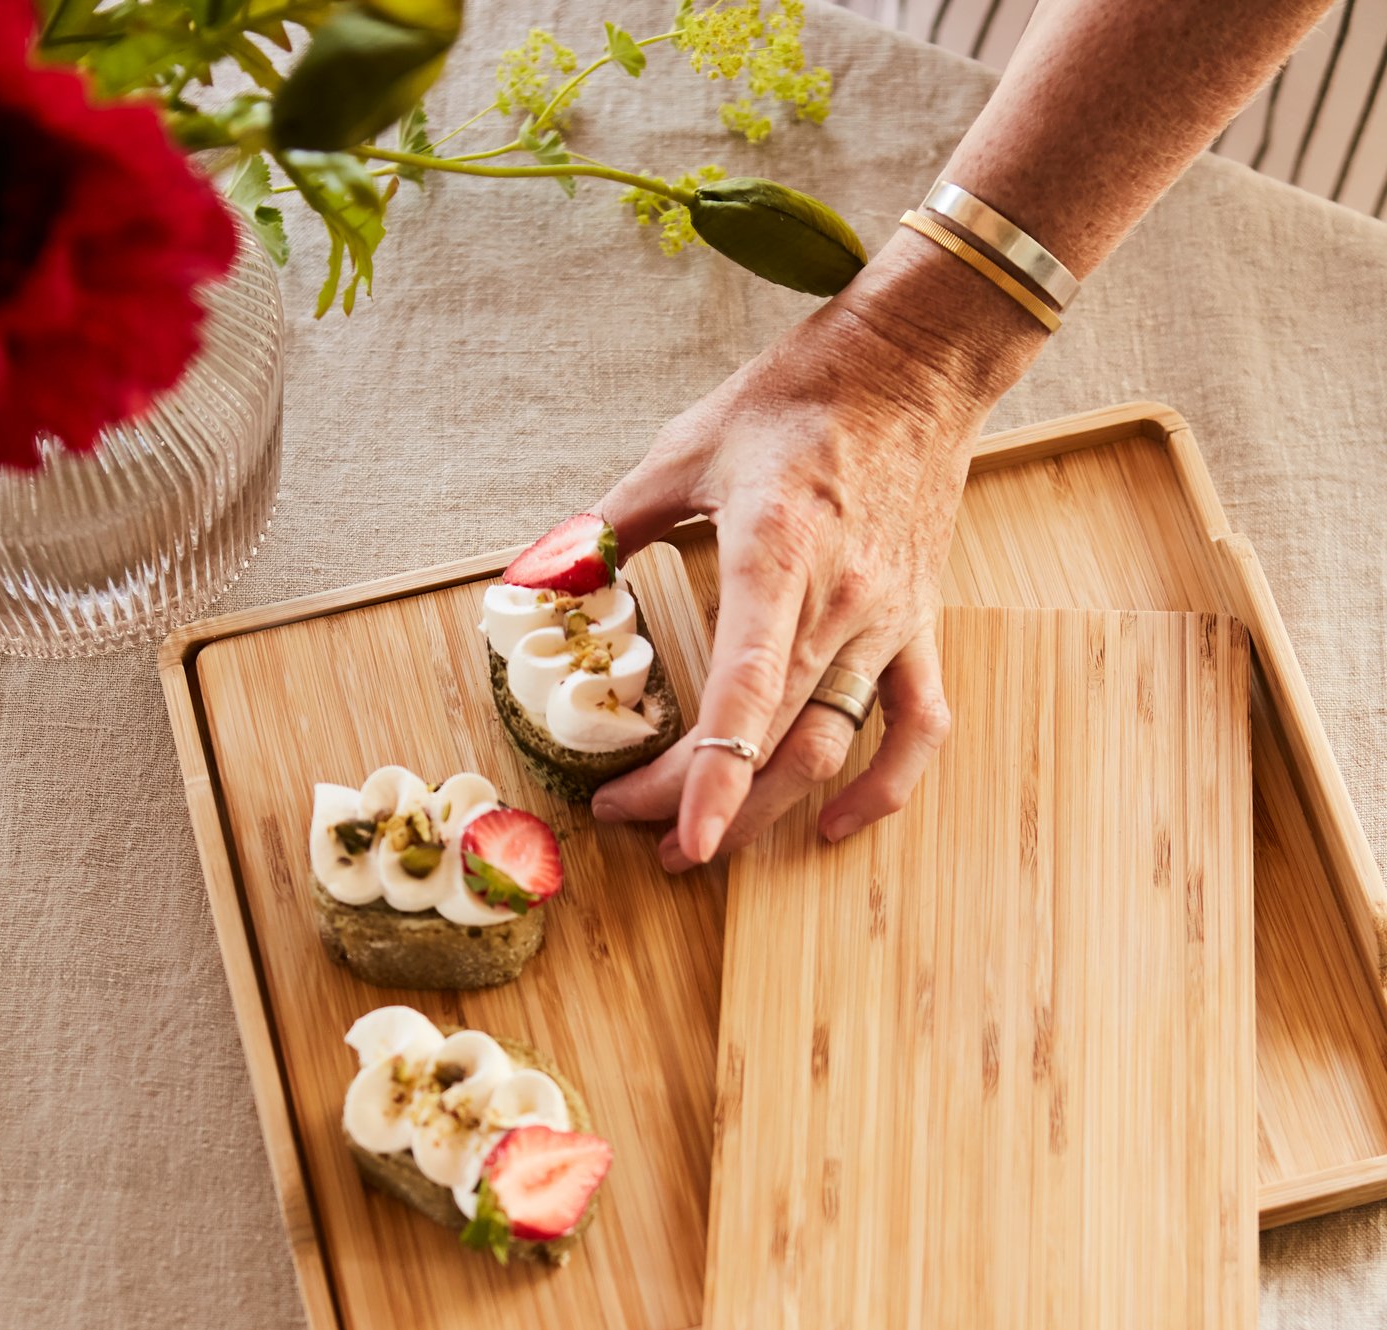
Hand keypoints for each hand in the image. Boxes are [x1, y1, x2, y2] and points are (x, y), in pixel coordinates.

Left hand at [591, 231, 1042, 865]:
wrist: (913, 362)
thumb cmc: (800, 399)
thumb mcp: (685, 448)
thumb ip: (607, 524)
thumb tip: (536, 576)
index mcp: (777, 552)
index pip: (747, 690)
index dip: (713, 775)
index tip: (681, 833)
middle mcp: (840, 600)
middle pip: (778, 740)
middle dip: (705, 803)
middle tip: (638, 827)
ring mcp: (887, 621)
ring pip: (835, 746)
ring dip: (771, 811)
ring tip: (707, 842)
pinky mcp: (920, 627)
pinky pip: (918, 727)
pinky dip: (883, 787)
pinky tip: (832, 822)